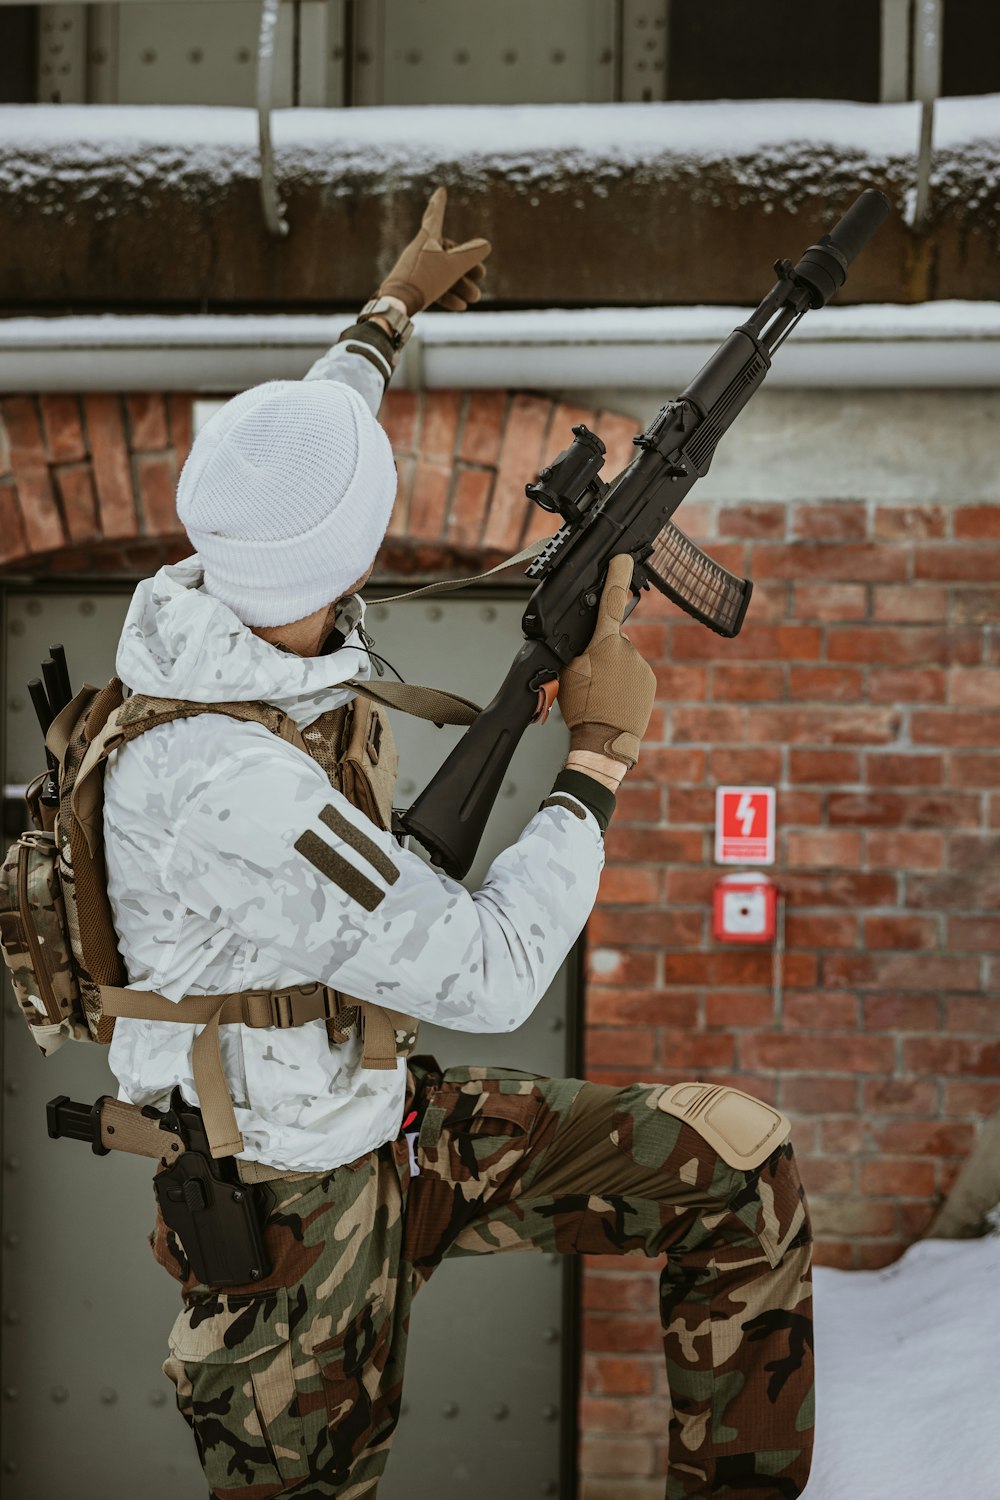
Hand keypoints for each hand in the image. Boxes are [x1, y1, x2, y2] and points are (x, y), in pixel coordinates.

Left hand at [378, 187, 490, 315]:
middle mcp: (420, 250)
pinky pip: (434, 286)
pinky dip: (447, 295)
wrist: (397, 304)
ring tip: (474, 298)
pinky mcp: (413, 285)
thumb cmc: (425, 279)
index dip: (439, 203)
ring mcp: (416, 268)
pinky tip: (460, 306)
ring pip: (443, 273)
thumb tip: (486, 244)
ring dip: (461, 286)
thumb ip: (471, 254)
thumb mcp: (453, 266)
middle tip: (481, 275)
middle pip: (448, 253)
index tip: (441, 190)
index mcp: (427, 238)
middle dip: (467, 266)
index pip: (435, 216)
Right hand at [557, 555, 656, 772]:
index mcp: (603, 643)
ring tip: (602, 694)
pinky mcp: (650, 680)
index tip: (621, 558)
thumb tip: (582, 636)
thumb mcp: (568, 671)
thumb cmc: (582, 708)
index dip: (616, 576)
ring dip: (613, 670)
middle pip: (611, 639)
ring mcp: (641, 665)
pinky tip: (615, 699)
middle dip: (601, 651)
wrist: (604, 741)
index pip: (610, 601)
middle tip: (591, 678)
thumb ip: (577, 647)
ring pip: (623, 658)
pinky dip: (624, 682)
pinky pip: (634, 672)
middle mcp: (627, 649)